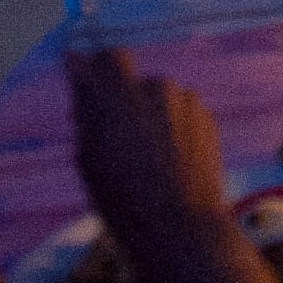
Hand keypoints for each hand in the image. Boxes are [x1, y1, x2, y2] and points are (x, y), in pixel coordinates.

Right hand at [66, 43, 233, 270]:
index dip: (100, 74)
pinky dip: (172, 128)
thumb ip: (85, 106)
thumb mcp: (89, 156)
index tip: (93, 98)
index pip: (109, 57)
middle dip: (123, 103)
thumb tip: (76, 63)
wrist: (179, 224)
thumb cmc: (123, 197)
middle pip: (134, 82)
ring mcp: (186, 100)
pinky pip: (181, 112)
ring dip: (150, 116)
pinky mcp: (207, 115)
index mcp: (121, 97)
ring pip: (159, 99)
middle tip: (115, 142)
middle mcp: (157, 88)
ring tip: (146, 160)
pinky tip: (168, 161)